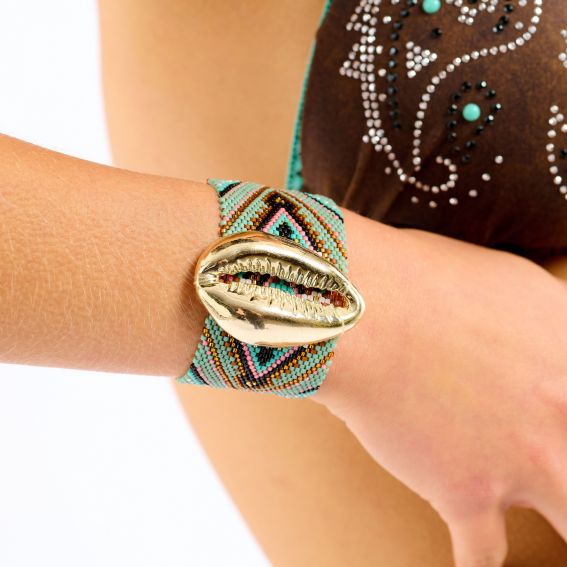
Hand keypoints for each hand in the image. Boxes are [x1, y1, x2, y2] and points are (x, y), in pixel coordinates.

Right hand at [315, 211, 566, 566]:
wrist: (361, 314)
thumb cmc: (420, 280)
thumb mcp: (506, 281)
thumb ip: (544, 318)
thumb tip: (548, 333)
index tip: (559, 415)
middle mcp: (561, 415)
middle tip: (551, 466)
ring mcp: (520, 461)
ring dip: (557, 519)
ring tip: (545, 517)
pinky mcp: (464, 492)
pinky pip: (483, 553)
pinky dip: (476, 559)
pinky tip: (471, 558)